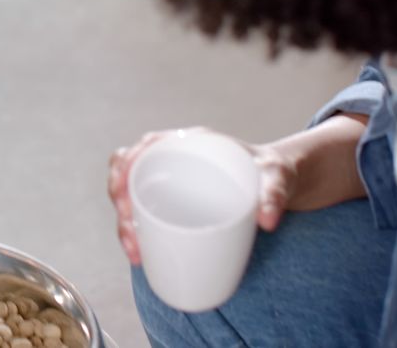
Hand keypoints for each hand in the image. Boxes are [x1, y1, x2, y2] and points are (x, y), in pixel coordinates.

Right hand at [108, 127, 296, 264]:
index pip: (144, 147)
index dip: (125, 166)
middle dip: (120, 203)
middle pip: (128, 173)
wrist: (277, 182)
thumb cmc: (272, 172)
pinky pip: (143, 213)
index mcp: (189, 142)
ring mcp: (169, 181)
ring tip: (135, 252)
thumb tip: (267, 222)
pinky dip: (137, 232)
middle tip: (131, 232)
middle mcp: (172, 159)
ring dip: (125, 223)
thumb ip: (274, 194)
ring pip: (130, 196)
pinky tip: (140, 254)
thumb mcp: (276, 176)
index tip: (122, 190)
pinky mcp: (171, 202)